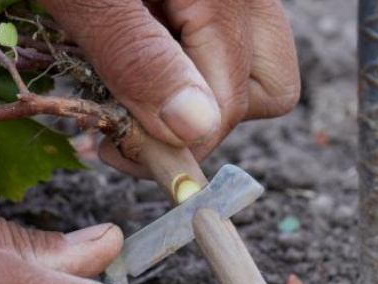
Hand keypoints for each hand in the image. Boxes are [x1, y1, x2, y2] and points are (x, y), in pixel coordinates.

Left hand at [41, 0, 299, 176]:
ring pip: (255, 66)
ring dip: (200, 97)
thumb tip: (194, 130)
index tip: (112, 149)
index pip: (226, 105)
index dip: (173, 144)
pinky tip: (136, 54)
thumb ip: (139, 56)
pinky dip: (189, 63)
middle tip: (124, 124)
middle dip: (196, 123)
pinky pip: (227, 40)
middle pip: (264, 88)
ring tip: (132, 92)